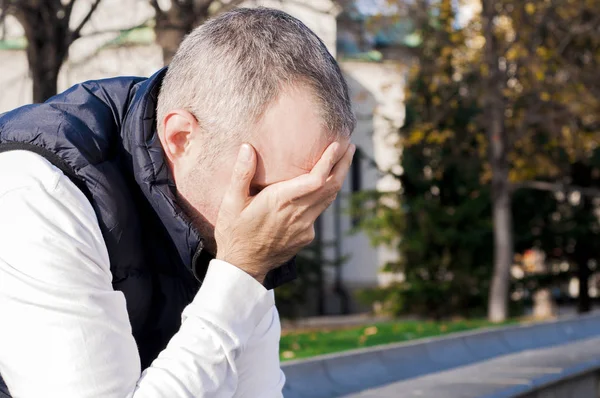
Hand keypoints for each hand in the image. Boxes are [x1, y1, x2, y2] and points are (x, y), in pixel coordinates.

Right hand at [214, 141, 355, 282]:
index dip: (329, 162)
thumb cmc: (234, 232)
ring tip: (343, 161)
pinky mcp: (306, 236)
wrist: (243, 266)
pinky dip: (325, 196)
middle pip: (331, 187)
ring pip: (329, 199)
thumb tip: (247, 147)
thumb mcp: (231, 203)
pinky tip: (323, 187)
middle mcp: (298, 213)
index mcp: (280, 201)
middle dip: (342, 165)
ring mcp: (305, 227)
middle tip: (351, 147)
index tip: (337, 145)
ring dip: (337, 179)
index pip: (315, 180)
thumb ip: (241, 174)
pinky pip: (319, 212)